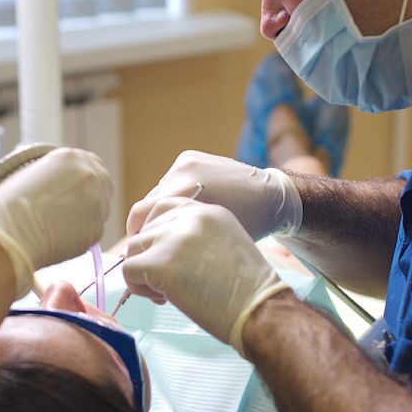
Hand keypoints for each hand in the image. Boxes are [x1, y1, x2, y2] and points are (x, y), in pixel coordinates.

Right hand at [0, 148, 111, 298]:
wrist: (3, 244)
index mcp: (67, 157)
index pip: (85, 160)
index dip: (74, 175)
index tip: (63, 185)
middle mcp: (88, 176)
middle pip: (98, 180)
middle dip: (83, 190)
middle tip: (63, 204)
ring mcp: (96, 204)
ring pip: (99, 204)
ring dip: (84, 209)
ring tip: (59, 220)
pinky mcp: (95, 231)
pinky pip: (93, 227)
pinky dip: (80, 230)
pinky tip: (60, 234)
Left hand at [122, 198, 287, 352]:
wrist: (261, 310)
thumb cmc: (247, 290)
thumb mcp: (225, 244)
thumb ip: (194, 236)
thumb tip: (156, 246)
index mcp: (207, 210)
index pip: (161, 207)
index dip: (154, 233)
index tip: (160, 255)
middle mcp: (189, 217)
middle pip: (144, 231)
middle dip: (151, 257)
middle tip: (174, 282)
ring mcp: (173, 238)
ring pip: (133, 250)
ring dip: (145, 274)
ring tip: (171, 292)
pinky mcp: (160, 262)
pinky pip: (129, 271)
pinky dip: (139, 288)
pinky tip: (164, 298)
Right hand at [127, 150, 301, 241]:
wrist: (272, 196)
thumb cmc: (248, 226)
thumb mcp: (212, 238)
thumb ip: (177, 240)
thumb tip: (148, 252)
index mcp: (189, 188)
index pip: (142, 213)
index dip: (139, 237)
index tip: (144, 254)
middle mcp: (184, 169)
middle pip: (147, 202)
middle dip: (147, 227)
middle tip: (151, 247)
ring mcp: (185, 160)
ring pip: (157, 193)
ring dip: (160, 212)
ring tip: (171, 231)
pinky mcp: (189, 156)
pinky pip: (169, 182)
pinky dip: (172, 198)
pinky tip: (184, 212)